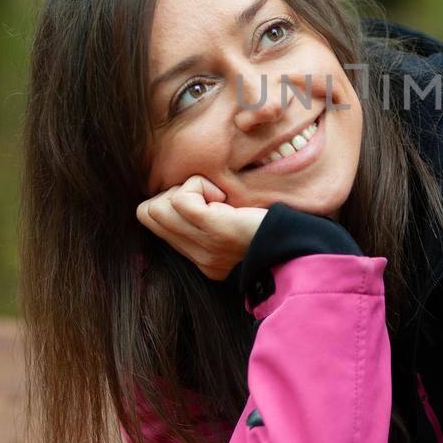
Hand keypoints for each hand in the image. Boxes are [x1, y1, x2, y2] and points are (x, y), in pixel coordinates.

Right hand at [136, 175, 268, 281]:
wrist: (296, 249)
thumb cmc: (275, 230)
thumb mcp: (237, 228)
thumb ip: (213, 219)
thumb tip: (196, 193)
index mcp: (200, 255)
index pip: (150, 219)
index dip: (169, 202)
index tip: (205, 203)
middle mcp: (195, 254)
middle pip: (146, 212)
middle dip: (172, 194)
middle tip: (210, 199)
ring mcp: (200, 245)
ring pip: (156, 206)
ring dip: (187, 190)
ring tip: (218, 199)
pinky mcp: (212, 228)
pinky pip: (181, 198)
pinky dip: (199, 187)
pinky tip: (224, 199)